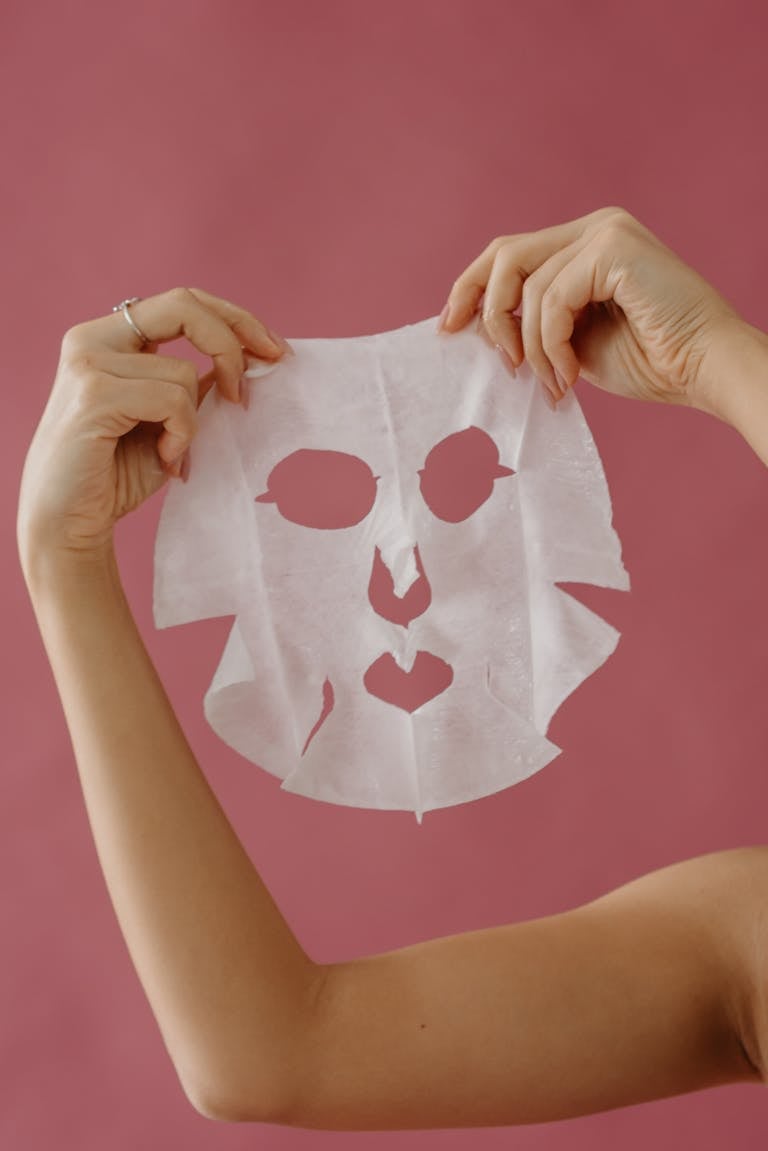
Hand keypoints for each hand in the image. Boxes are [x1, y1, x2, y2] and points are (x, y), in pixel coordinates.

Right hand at [17, 287, 289, 573]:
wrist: (69, 520)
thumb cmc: (117, 474)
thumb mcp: (169, 419)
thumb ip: (195, 384)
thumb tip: (252, 357)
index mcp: (110, 338)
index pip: (183, 303)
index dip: (235, 320)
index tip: (273, 351)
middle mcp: (92, 339)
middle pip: (184, 305)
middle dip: (233, 341)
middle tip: (253, 387)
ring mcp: (89, 362)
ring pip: (182, 373)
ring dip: (192, 423)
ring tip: (173, 454)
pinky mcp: (94, 394)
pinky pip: (171, 401)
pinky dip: (180, 435)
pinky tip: (164, 459)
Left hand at [439, 206, 744, 411]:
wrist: (705, 370)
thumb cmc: (651, 362)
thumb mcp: (573, 342)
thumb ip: (534, 325)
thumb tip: (479, 329)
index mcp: (584, 245)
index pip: (508, 254)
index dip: (470, 288)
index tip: (449, 328)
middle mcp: (593, 228)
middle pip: (503, 253)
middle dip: (482, 308)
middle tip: (499, 362)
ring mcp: (604, 232)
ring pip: (525, 285)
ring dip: (530, 347)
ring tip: (554, 382)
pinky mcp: (612, 248)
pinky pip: (550, 298)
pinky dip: (551, 344)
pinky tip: (571, 374)